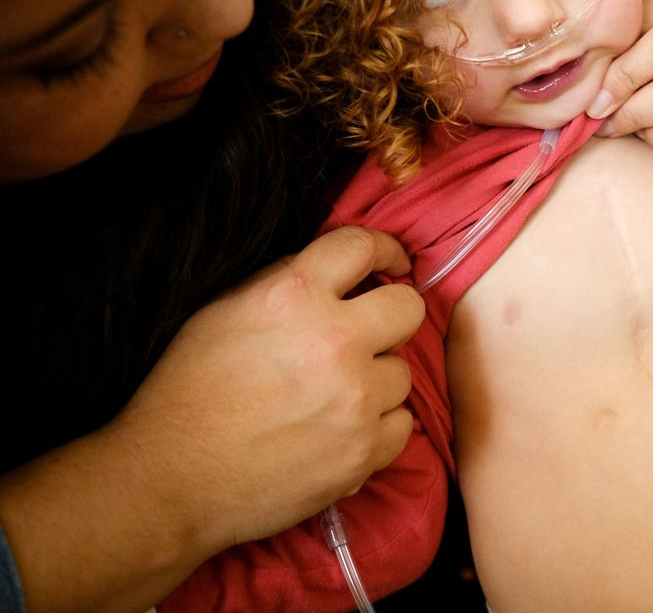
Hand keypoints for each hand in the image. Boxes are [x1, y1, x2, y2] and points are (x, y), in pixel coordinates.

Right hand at [116, 225, 423, 547]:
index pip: (362, 246)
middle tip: (367, 335)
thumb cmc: (189, 391)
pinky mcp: (364, 450)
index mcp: (294, 295)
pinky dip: (378, 428)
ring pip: (402, 372)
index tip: (391, 264)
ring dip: (375, 381)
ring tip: (331, 397)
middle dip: (390, 317)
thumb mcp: (225, 310)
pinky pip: (402, 424)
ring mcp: (355, 399)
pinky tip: (341, 431)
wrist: (170, 479)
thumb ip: (287, 282)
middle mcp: (334, 341)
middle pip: (408, 308)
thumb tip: (342, 274)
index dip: (384, 250)